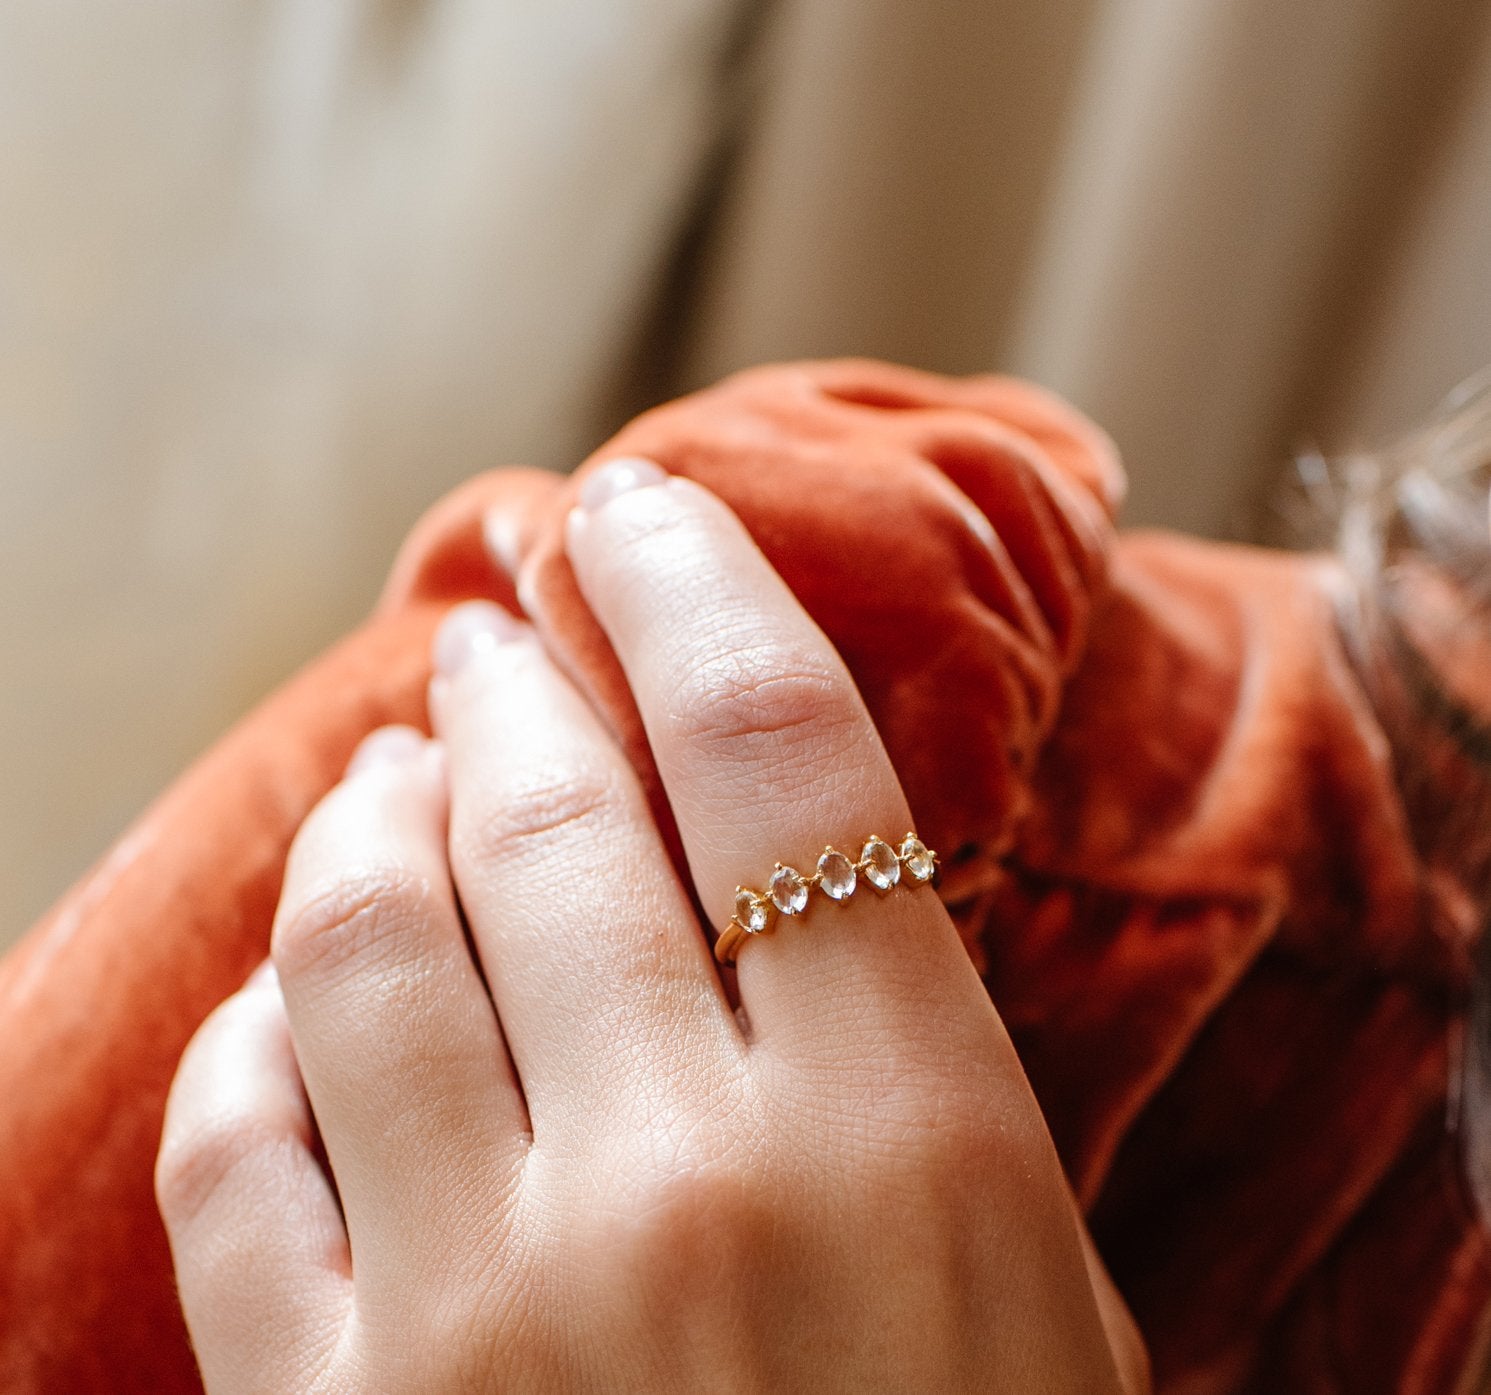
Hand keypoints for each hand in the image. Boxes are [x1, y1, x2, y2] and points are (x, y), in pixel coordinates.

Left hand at [156, 459, 1147, 1392]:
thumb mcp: (1036, 1300)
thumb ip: (907, 1073)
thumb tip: (767, 869)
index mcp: (906, 1148)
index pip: (776, 753)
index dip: (700, 587)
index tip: (645, 513)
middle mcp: (677, 1195)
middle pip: (554, 811)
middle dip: (522, 680)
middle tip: (510, 633)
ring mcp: (472, 1320)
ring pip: (368, 936)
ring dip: (383, 810)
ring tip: (410, 765)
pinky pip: (231, 1146)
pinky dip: (256, 1030)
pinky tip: (300, 997)